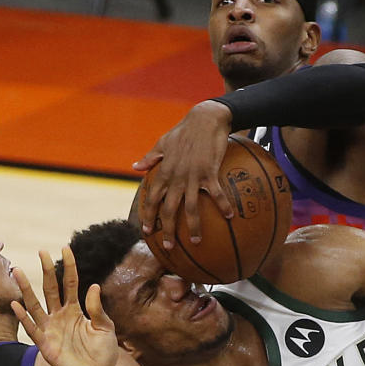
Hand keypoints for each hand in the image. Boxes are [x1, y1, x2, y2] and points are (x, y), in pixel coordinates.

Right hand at [11, 247, 118, 365]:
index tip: (66, 248)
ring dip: (26, 289)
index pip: (70, 284)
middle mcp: (60, 317)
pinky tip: (16, 304)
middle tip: (42, 251)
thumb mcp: (106, 328)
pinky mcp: (46, 345)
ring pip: (36, 305)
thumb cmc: (103, 354)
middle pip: (51, 289)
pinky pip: (32, 328)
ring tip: (17, 271)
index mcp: (76, 311)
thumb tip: (93, 285)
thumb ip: (98, 309)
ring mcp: (51, 330)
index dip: (69, 266)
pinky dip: (24, 317)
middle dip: (46, 270)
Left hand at [133, 100, 235, 247]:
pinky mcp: (209, 172)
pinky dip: (222, 205)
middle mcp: (176, 177)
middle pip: (168, 210)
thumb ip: (150, 158)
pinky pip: (216, 193)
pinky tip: (229, 216)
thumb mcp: (163, 143)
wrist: (205, 118)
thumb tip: (135, 168)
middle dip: (167, 231)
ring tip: (197, 242)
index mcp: (164, 172)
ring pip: (190, 208)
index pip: (152, 199)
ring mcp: (192, 176)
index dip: (148, 216)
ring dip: (193, 227)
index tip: (147, 231)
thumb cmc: (184, 131)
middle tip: (169, 247)